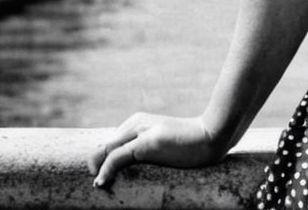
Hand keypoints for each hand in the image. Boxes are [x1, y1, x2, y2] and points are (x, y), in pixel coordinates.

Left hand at [88, 113, 224, 188]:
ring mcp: (141, 131)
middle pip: (105, 146)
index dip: (102, 161)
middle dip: (95, 164)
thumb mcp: (163, 143)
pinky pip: (117, 157)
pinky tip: (101, 182)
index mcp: (138, 121)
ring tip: (98, 185)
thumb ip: (146, 148)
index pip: (111, 143)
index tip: (101, 179)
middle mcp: (136, 123)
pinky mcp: (146, 143)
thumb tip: (128, 166)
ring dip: (97, 168)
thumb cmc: (191, 143)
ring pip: (107, 150)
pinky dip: (105, 169)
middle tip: (97, 185)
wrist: (212, 136)